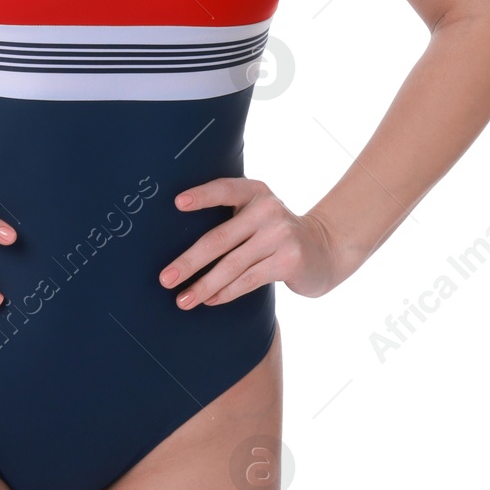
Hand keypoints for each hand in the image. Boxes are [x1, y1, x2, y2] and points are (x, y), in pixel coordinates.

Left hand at [156, 178, 361, 307]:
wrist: (324, 249)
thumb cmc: (275, 232)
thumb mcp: (257, 213)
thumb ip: (230, 217)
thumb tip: (178, 242)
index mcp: (255, 191)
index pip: (224, 189)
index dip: (201, 196)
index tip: (177, 203)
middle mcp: (268, 209)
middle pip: (219, 238)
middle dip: (189, 261)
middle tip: (165, 278)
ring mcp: (280, 235)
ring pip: (232, 265)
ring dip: (203, 286)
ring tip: (183, 300)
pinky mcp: (289, 261)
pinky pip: (248, 280)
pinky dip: (226, 293)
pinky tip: (210, 300)